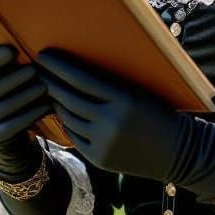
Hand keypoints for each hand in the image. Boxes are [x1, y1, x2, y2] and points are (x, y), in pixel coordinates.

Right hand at [0, 30, 51, 179]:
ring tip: (44, 88)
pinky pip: (14, 125)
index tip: (11, 50)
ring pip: (6, 107)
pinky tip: (47, 107)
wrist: (8, 137)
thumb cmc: (10, 96)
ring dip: (26, 96)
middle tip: (34, 70)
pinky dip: (32, 115)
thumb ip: (1, 59)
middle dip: (14, 78)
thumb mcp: (3, 78)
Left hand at [36, 48, 187, 181]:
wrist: (177, 151)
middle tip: (37, 69)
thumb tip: (79, 72)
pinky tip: (62, 111)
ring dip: (56, 102)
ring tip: (48, 88)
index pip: (83, 79)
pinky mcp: (99, 159)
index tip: (45, 55)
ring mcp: (103, 142)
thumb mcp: (139, 92)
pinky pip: (75, 136)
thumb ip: (111, 85)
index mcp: (124, 99)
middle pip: (70, 98)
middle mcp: (111, 121)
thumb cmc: (160, 113)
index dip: (60, 67)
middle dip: (51, 82)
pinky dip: (67, 122)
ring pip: (69, 118)